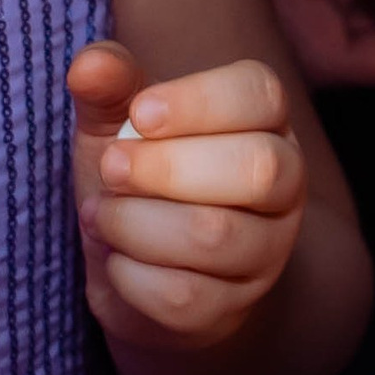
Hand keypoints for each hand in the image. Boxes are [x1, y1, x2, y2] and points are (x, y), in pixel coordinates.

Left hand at [67, 38, 304, 351]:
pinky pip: (185, 296)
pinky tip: (115, 259)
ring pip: (215, 236)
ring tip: (100, 214)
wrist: (141, 269)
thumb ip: (108, 87)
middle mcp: (283, 184)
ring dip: (135, 223)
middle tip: (111, 168)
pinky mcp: (233, 310)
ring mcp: (266, 253)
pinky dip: (130, 275)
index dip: (199, 102)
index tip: (138, 113)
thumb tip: (91, 64)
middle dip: (166, 167)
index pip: (261, 96)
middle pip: (257, 169)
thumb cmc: (138, 178)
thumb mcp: (117, 123)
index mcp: (263, 122)